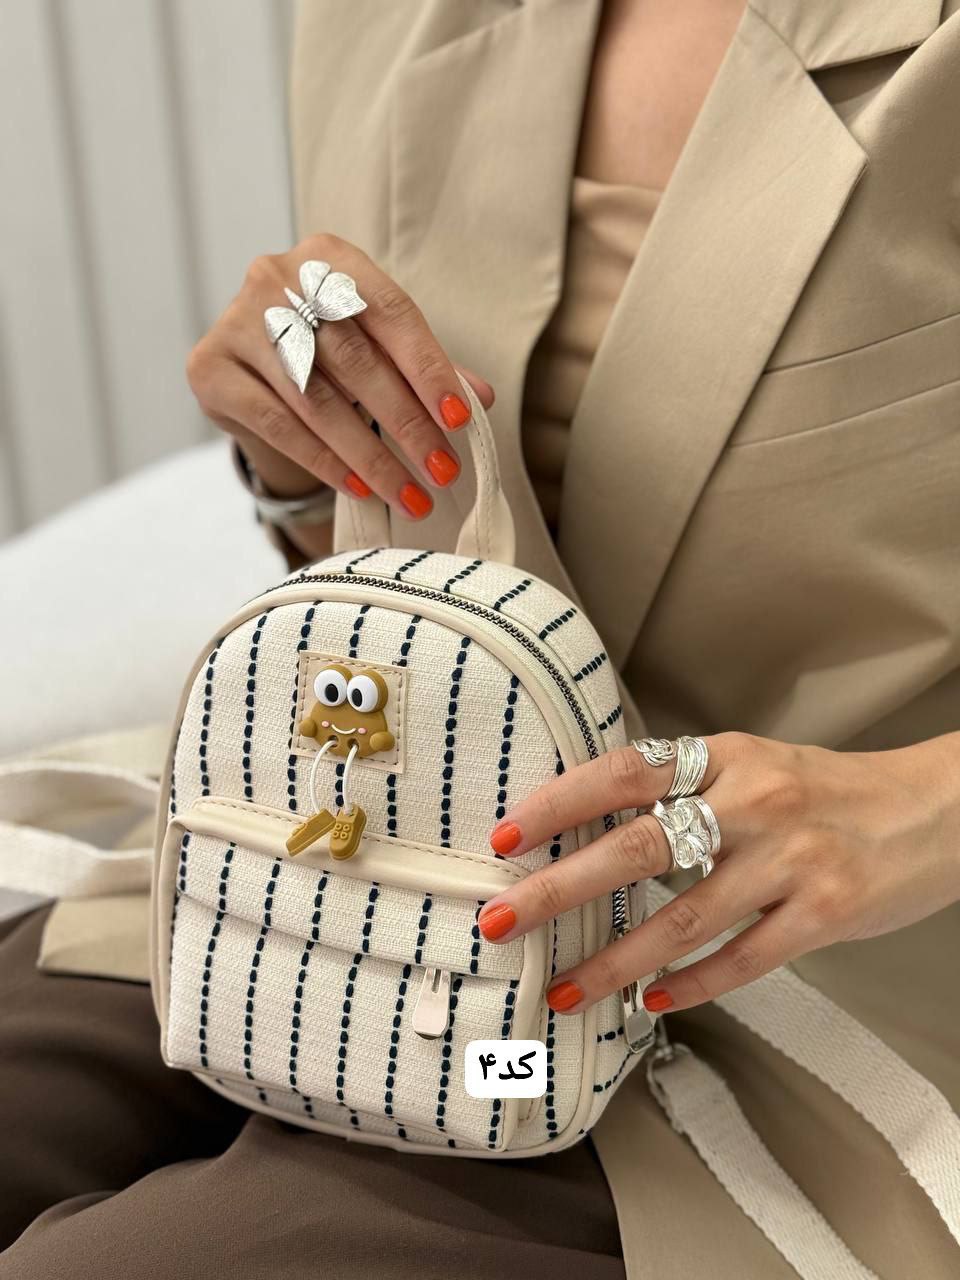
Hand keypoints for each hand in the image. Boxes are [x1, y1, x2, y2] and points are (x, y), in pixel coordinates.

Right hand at [186, 232, 493, 515]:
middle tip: (442, 471)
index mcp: (329, 257)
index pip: (392, 313)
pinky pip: (278, 423)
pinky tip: (360, 487)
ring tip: (409, 495)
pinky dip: (324, 460)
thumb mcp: (379, 347)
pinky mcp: (210, 368)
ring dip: (370, 455)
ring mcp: (237, 321)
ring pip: (317, 399)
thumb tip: (480, 398)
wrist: (251, 368)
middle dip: (406, 423)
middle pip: (356, 360)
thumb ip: (425, 368)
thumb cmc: (328, 353)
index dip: (429, 368)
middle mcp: (276, 278)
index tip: (461, 419)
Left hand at [477, 731, 959, 1014]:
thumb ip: (685, 786)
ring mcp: (790, 862)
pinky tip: (649, 1004)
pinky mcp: (824, 915)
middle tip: (501, 919)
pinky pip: (740, 961)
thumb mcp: (753, 764)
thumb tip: (591, 821)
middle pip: (636, 848)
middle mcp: (753, 803)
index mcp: (726, 756)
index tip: (505, 836)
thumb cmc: (827, 789)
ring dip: (613, 962)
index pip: (624, 773)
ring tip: (562, 989)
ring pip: (682, 919)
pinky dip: (688, 986)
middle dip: (558, 888)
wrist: (935, 810)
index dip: (559, 803)